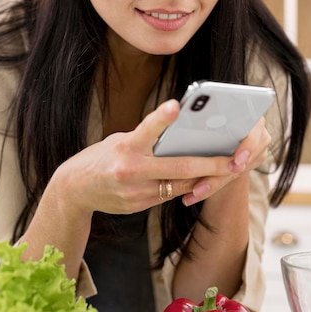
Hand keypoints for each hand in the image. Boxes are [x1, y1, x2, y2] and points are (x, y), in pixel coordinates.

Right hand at [53, 100, 266, 214]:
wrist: (74, 191)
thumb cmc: (100, 157)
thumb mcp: (119, 141)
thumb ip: (147, 139)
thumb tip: (181, 134)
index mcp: (125, 148)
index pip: (146, 130)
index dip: (161, 119)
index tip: (176, 105)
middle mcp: (131, 171)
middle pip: (178, 167)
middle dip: (211, 164)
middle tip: (236, 159)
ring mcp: (136, 192)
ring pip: (180, 185)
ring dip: (205, 177)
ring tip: (229, 168)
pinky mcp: (139, 206)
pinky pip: (169, 195)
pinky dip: (186, 185)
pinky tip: (202, 178)